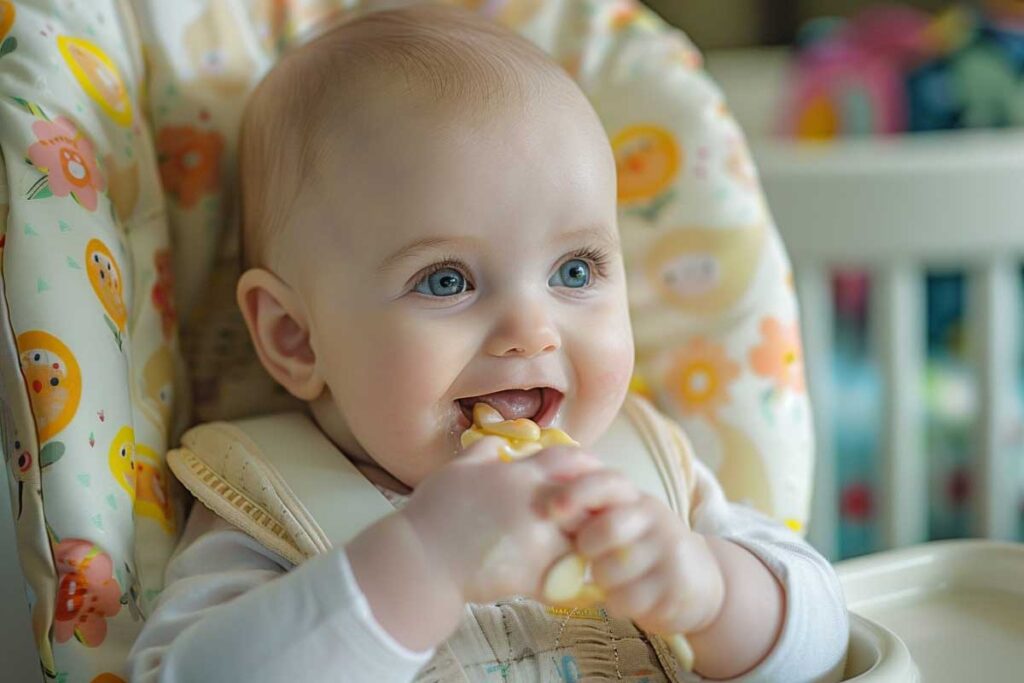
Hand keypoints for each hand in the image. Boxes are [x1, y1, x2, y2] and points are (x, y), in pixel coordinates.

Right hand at [400, 438, 604, 604]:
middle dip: (591, 508)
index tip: (584, 477)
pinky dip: (568, 583)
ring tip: (575, 552)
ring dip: (583, 545)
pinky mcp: (536, 575)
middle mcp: (537, 504)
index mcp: (520, 475)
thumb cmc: (433, 513)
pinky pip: (568, 580)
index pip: (571, 459)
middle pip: (587, 500)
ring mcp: (540, 541)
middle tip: (588, 518)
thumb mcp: (456, 470)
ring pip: (584, 540)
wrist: (421, 560)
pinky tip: (559, 584)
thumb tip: (497, 443)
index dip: (583, 466)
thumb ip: (482, 452)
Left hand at [544, 469, 724, 635]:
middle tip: (589, 556)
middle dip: (587, 547)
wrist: (697, 581)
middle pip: (606, 528)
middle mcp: (654, 517)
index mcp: (634, 498)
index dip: (577, 493)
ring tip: (611, 580)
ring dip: (601, 581)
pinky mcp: (674, 586)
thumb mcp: (622, 519)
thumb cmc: (642, 548)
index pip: (607, 482)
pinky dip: (617, 604)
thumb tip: (544, 500)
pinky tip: (626, 598)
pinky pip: (626, 600)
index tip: (552, 510)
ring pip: (611, 570)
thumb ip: (592, 509)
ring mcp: (667, 551)